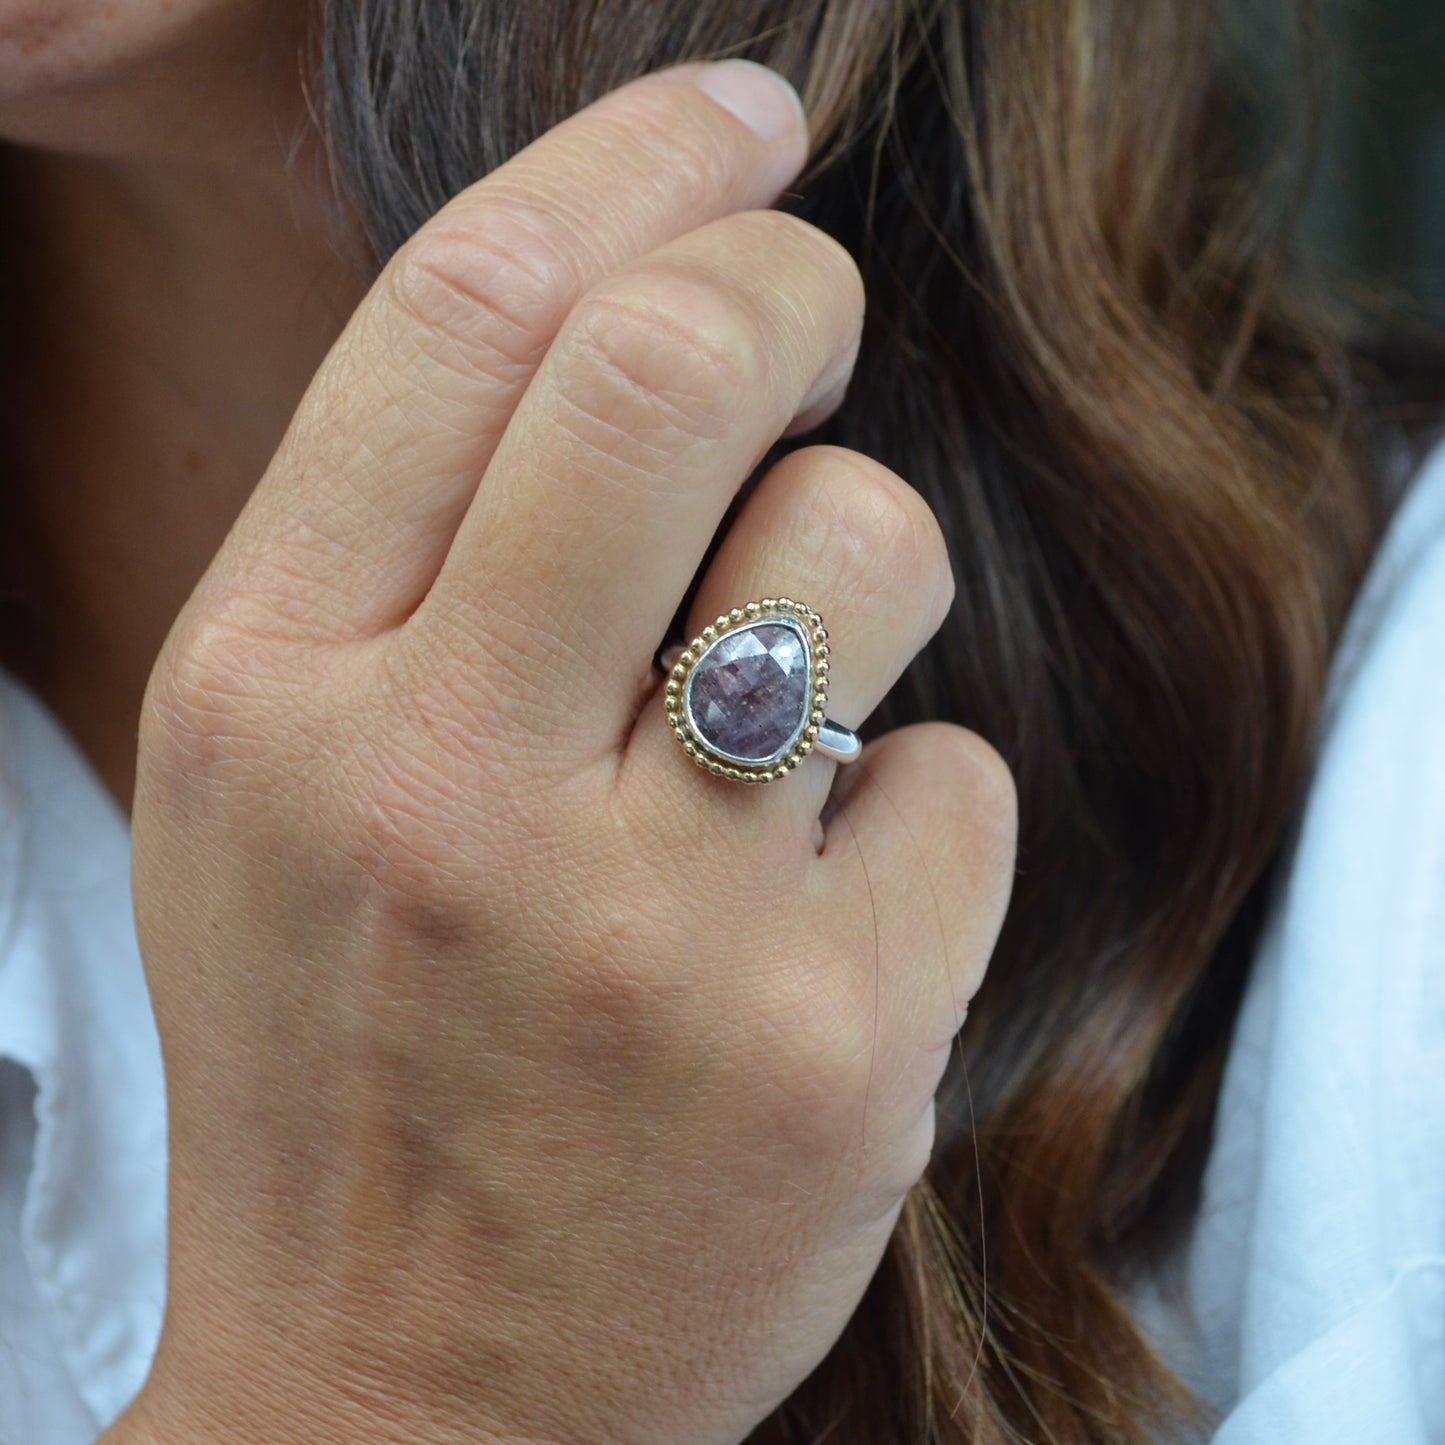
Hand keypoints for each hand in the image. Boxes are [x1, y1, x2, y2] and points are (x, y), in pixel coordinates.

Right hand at [109, 59, 1015, 1444]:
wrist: (403, 1403)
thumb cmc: (350, 1067)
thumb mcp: (284, 790)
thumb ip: (417, 559)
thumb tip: (623, 330)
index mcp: (271, 696)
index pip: (461, 312)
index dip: (629, 166)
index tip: (734, 122)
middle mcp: (440, 790)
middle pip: (679, 364)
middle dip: (791, 280)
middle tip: (814, 306)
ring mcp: (644, 928)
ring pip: (865, 544)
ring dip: (873, 553)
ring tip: (806, 677)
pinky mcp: (827, 1043)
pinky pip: (956, 783)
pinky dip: (920, 806)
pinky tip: (827, 910)